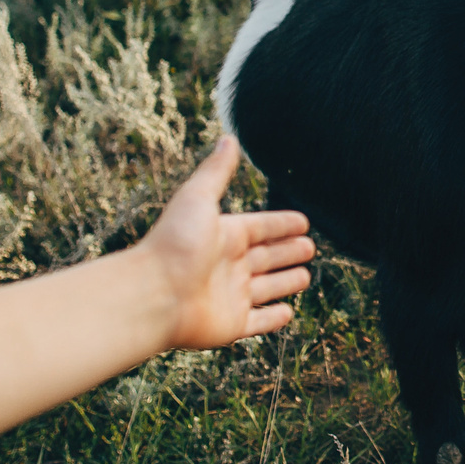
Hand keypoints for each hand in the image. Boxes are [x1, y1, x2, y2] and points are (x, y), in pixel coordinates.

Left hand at [138, 137, 314, 350]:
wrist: (154, 295)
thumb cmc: (175, 244)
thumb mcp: (198, 198)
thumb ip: (217, 171)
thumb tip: (229, 138)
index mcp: (224, 236)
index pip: (261, 227)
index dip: (282, 224)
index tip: (304, 222)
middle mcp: (227, 266)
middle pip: (266, 257)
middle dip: (287, 251)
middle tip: (310, 247)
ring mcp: (230, 297)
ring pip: (266, 288)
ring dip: (285, 282)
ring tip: (306, 276)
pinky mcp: (232, 325)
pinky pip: (259, 322)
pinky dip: (274, 319)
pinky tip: (288, 312)